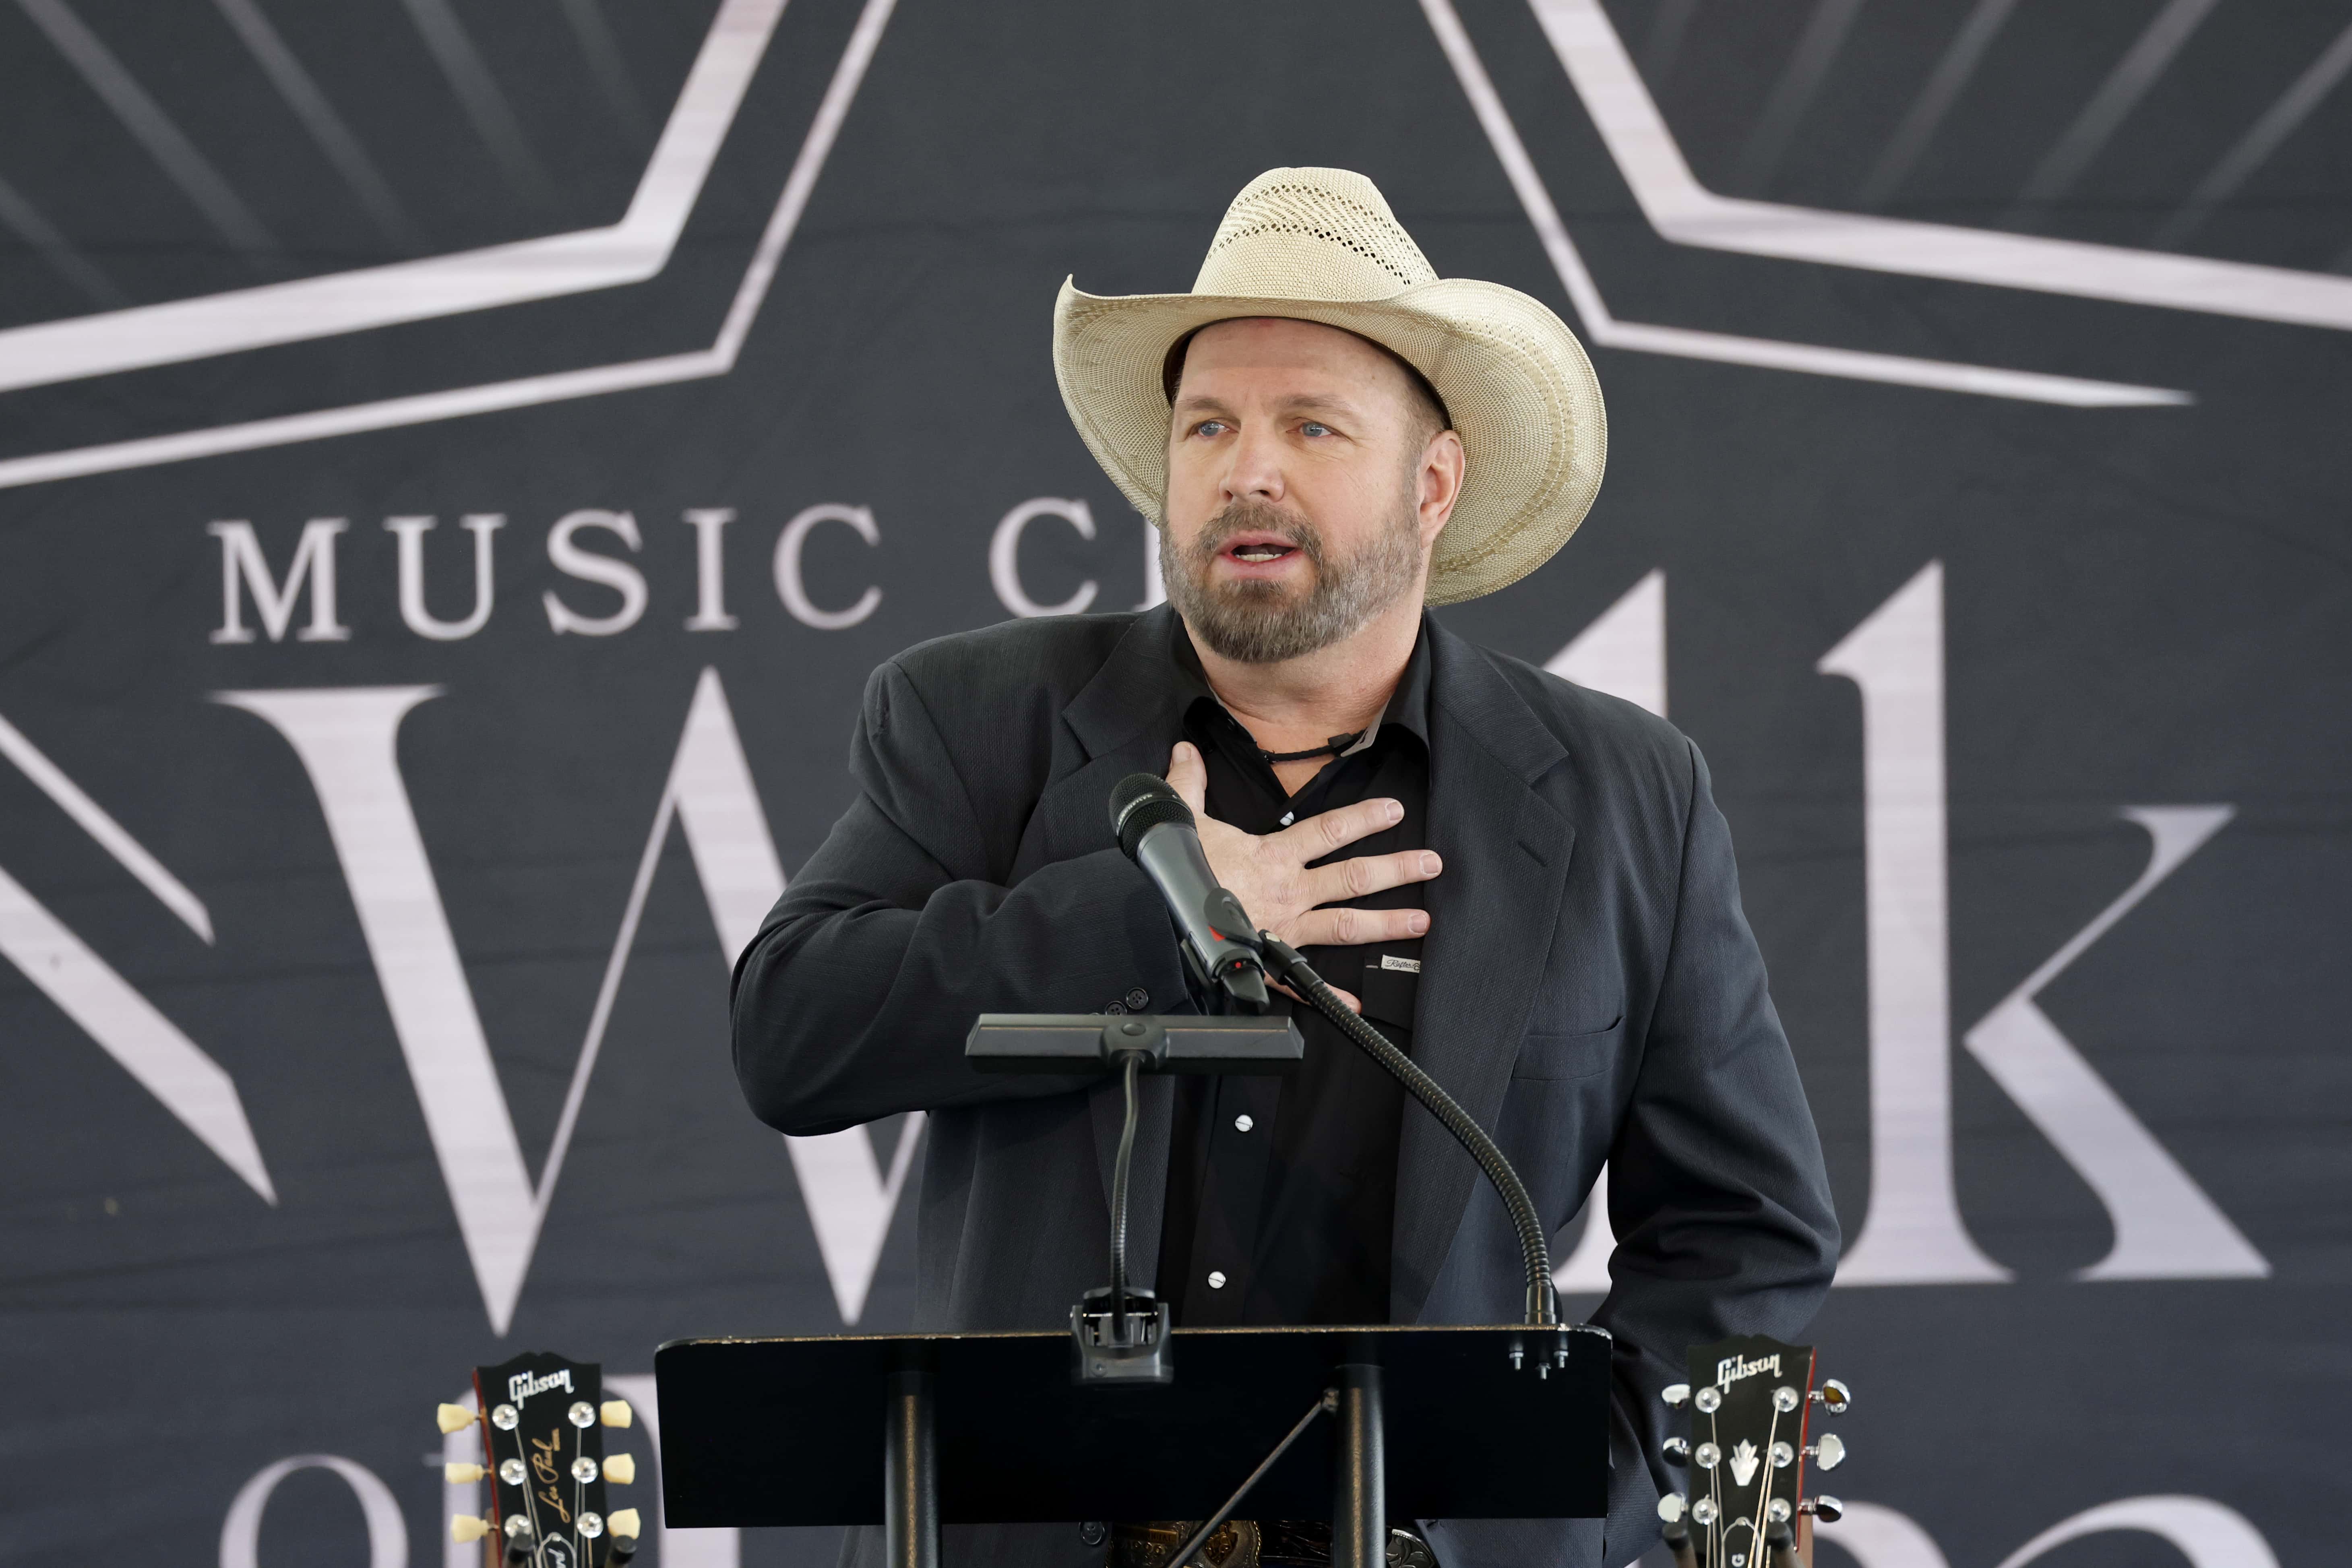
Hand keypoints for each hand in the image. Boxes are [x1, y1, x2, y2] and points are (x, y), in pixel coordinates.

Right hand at [1166, 742, 1439, 1009]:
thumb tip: (1186, 752)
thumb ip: (1189, 784)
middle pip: (1352, 877)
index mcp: (1272, 856)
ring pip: (1345, 925)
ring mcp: (1284, 927)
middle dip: (1396, 870)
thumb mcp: (1181, 820)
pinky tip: (1359, 1001)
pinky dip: (1332, 995)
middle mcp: (1288, 891)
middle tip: (1432, 864)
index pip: (1328, 830)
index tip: (1395, 812)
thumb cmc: (1177, 872)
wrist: (1159, 921)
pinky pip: (1304, 982)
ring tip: (1421, 922)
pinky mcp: (1269, 960)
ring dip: (1386, 924)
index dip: (1364, 818)